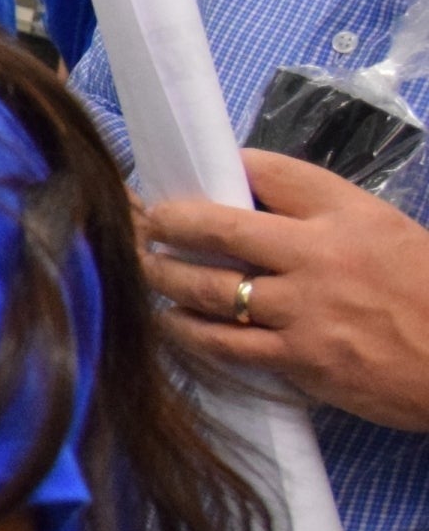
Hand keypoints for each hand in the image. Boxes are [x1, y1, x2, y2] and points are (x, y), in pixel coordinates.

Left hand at [142, 148, 428, 431]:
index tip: (193, 176)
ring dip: (164, 276)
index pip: (268, 172)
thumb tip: (255, 207)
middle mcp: (320, 254)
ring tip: (145, 267)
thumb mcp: (386, 232)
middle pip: (218, 226)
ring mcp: (305, 309)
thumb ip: (326, 218)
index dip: (224, 172)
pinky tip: (171, 319)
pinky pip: (224, 342)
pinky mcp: (300, 359)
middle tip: (143, 221)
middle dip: (168, 222)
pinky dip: (188, 329)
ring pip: (208, 286)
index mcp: (348, 214)